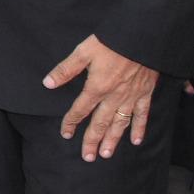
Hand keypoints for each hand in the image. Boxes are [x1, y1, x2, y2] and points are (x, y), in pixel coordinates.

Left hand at [43, 34, 157, 160]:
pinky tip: (136, 141)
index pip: (80, 109)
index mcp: (97, 87)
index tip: (65, 133)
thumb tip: (48, 83)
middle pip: (101, 123)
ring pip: (120, 123)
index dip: (71, 122)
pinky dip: (139, 128)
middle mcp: (114, 96)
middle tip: (87, 157)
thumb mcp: (83, 51)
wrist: (143, 36)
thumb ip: (66, 69)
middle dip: (92, 140)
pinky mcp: (146, 93)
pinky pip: (142, 115)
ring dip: (113, 140)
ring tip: (106, 154)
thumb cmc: (112, 41)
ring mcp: (132, 96)